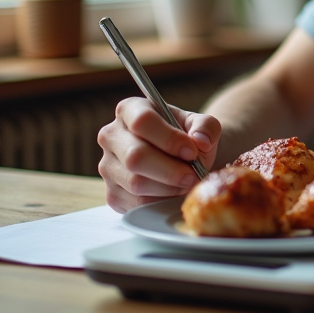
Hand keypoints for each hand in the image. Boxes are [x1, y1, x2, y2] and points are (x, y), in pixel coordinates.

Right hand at [97, 97, 221, 212]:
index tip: (192, 151)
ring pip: (135, 182)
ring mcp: (107, 166)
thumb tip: (200, 141)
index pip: (142, 121)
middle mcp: (111, 136)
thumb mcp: (202, 125)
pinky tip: (174, 192)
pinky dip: (161, 201)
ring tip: (187, 182)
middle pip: (135, 156)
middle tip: (193, 175)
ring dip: (169, 187)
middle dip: (170, 170)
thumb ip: (206, 127)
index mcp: (130, 110)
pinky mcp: (112, 194)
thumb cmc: (189, 137)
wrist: (183, 159)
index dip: (169, 139)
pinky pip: (136, 203)